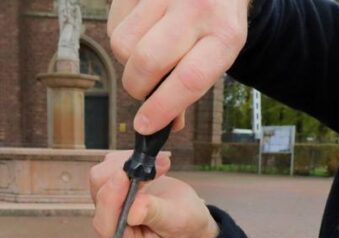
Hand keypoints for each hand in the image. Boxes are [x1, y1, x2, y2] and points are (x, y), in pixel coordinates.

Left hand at [90, 151, 219, 237]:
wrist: (190, 215)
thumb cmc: (187, 226)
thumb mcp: (178, 223)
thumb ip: (156, 215)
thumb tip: (134, 210)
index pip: (106, 226)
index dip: (110, 201)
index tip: (123, 176)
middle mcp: (113, 227)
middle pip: (100, 198)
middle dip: (125, 177)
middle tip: (155, 167)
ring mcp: (111, 206)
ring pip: (101, 178)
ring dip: (127, 165)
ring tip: (160, 165)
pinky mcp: (113, 188)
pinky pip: (109, 167)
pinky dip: (129, 159)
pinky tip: (152, 163)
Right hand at [108, 0, 249, 134]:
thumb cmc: (215, 19)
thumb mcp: (218, 52)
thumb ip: (192, 86)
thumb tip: (165, 123)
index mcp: (224, 34)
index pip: (190, 79)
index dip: (163, 107)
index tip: (145, 125)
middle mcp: (196, 8)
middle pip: (146, 62)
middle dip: (137, 87)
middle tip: (144, 88)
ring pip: (123, 45)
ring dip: (127, 62)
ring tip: (146, 52)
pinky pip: (114, 25)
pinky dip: (122, 37)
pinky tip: (142, 30)